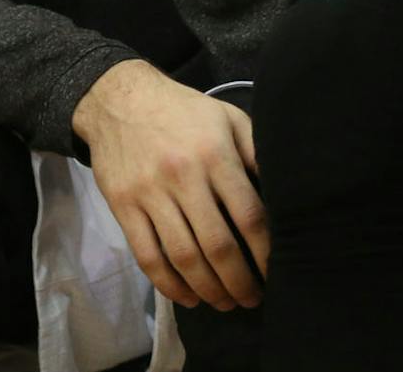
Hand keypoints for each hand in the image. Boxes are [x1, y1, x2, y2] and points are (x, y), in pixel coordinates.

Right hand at [71, 60, 268, 311]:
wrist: (119, 99)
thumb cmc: (183, 111)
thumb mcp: (228, 118)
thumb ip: (256, 152)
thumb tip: (283, 191)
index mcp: (215, 155)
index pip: (249, 216)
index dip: (265, 252)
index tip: (274, 272)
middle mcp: (184, 176)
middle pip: (217, 245)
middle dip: (239, 281)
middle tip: (252, 299)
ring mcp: (150, 194)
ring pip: (183, 257)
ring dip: (208, 289)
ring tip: (224, 303)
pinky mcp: (123, 206)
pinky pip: (147, 256)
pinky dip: (169, 285)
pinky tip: (188, 297)